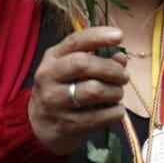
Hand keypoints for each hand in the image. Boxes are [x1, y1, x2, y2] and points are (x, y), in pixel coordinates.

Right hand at [27, 27, 129, 156]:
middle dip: (111, 68)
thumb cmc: (62, 90)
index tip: (119, 36)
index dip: (98, 36)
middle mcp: (49, 77)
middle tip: (124, 76)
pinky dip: (115, 112)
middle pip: (83, 64)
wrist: (39, 126)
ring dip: (115, 91)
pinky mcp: (66, 125)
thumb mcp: (72, 70)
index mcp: (52, 58)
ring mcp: (55, 102)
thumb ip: (97, 59)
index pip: (75, 41)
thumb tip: (121, 57)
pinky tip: (117, 110)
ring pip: (94, 90)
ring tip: (118, 94)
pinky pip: (99, 116)